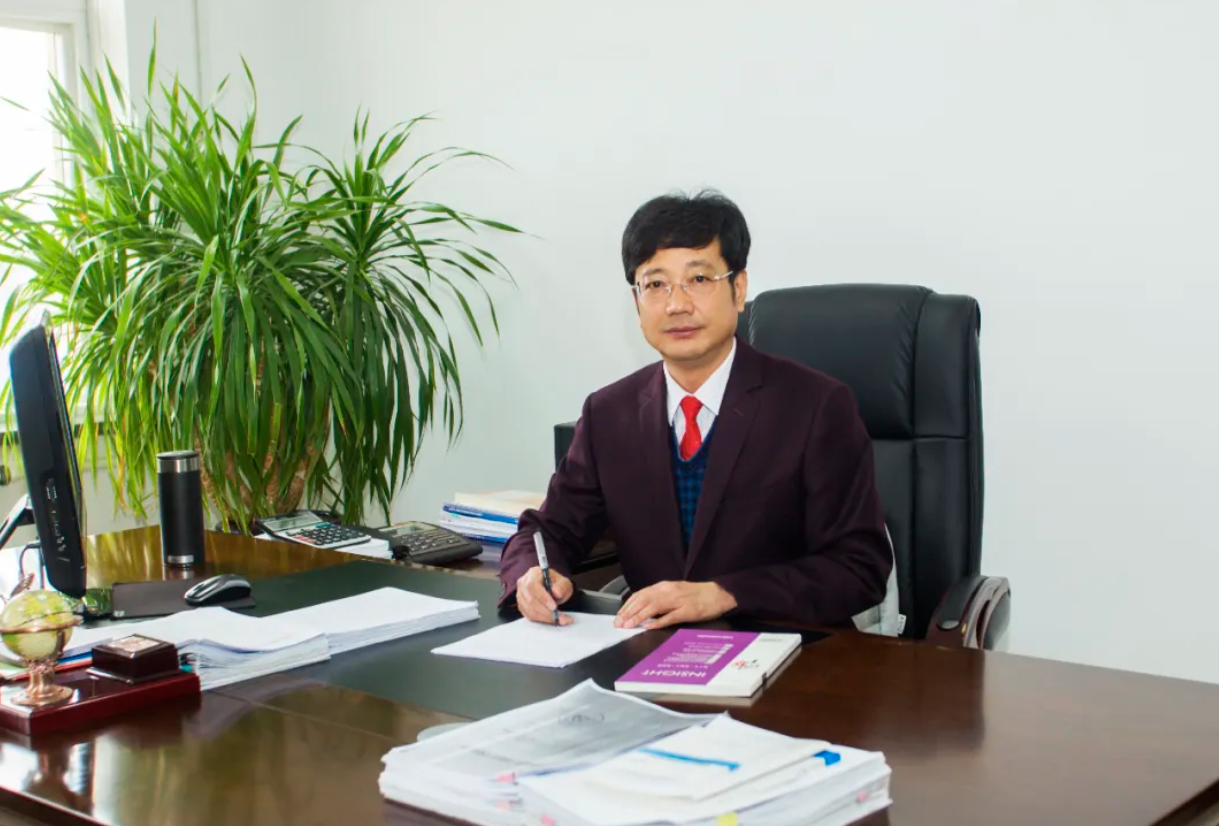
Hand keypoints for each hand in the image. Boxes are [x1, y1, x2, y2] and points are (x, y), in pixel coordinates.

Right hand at [515, 566, 574, 625]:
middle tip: (560, 617)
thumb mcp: (564, 583)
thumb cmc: (557, 585)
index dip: (543, 598)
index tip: (554, 607)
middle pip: (530, 600)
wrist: (553, 590)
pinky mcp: (521, 606)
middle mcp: (523, 583)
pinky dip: (541, 619)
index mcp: (533, 573)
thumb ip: (562, 587)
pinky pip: (529, 615)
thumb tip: (556, 592)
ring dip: (545, 617)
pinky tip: (551, 619)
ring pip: (529, 610)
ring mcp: (520, 595)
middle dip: (546, 611)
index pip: (533, 586)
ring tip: (560, 619)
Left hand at [614, 581, 736, 629]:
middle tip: (619, 623)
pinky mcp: (688, 611)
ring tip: (629, 625)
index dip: (628, 605)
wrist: (718, 593)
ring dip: (639, 617)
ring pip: (654, 607)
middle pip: (644, 600)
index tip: (619, 615)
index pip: (641, 594)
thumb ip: (659, 598)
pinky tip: (649, 627)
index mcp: (664, 586)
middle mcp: (669, 591)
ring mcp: (678, 601)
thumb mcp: (674, 591)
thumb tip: (641, 609)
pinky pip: (670, 616)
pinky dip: (658, 622)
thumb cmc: (696, 594)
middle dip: (629, 612)